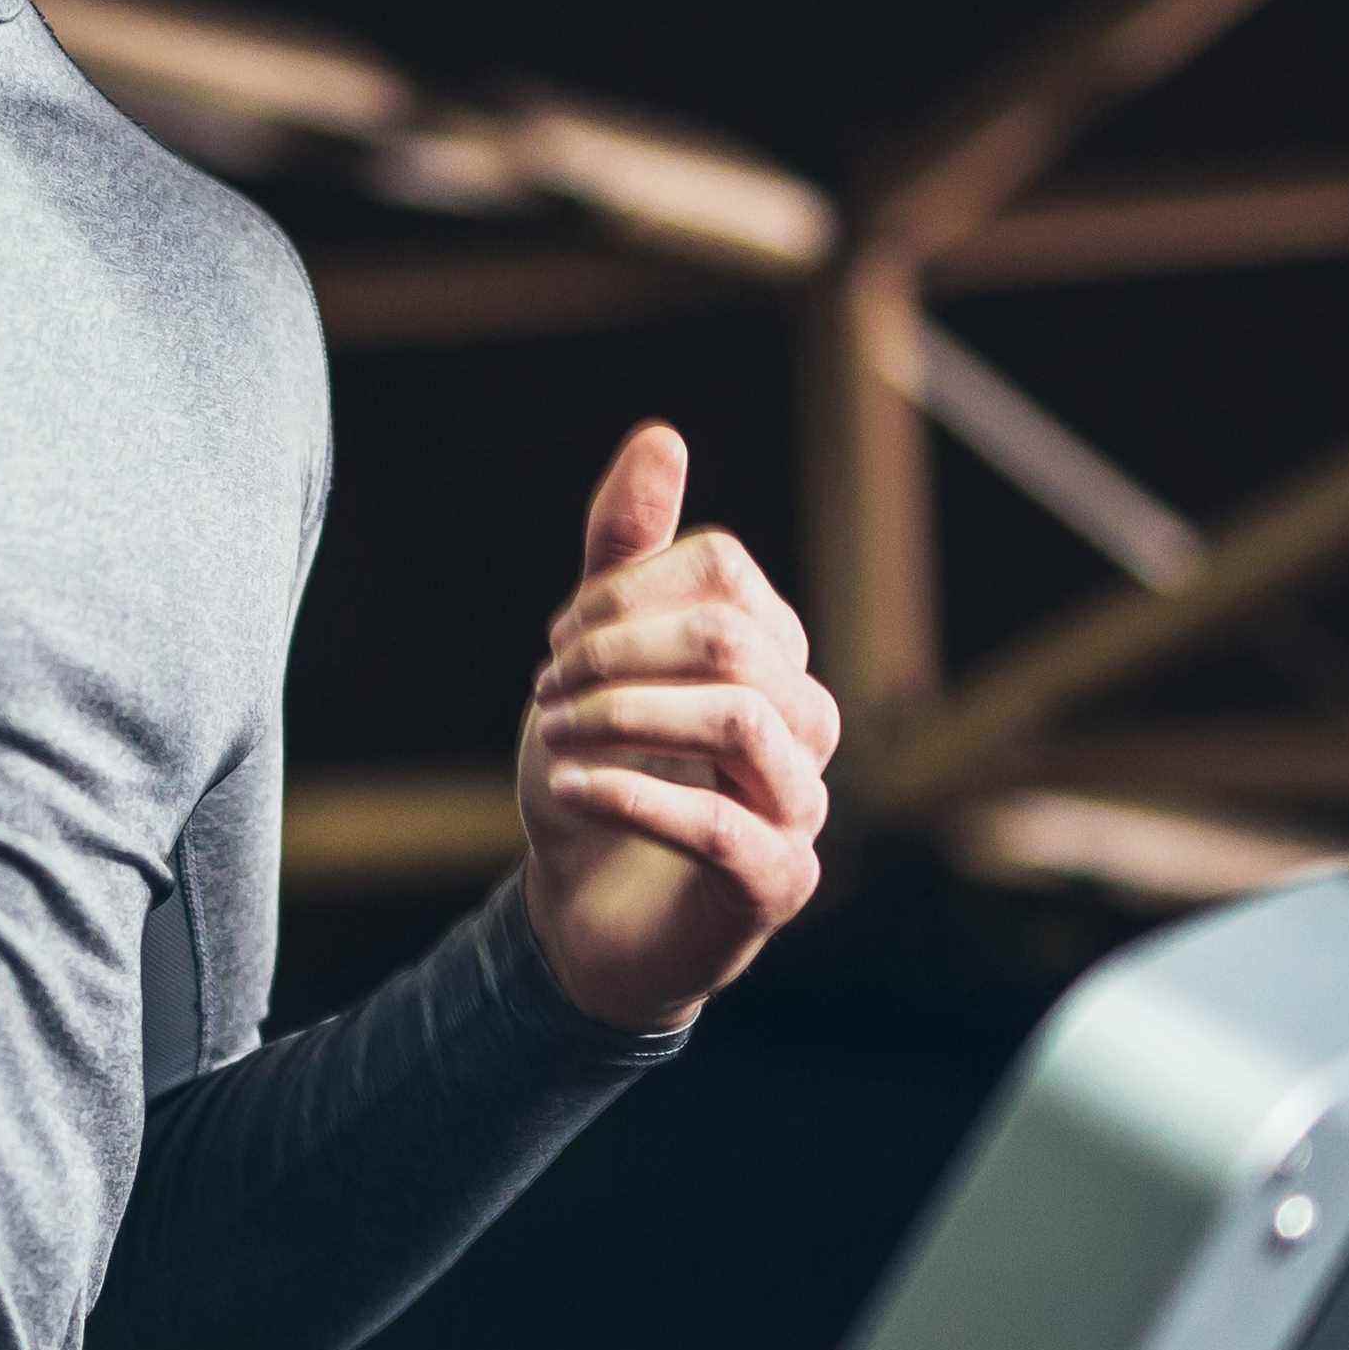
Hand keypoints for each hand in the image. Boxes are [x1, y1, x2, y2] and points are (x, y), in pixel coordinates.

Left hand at [512, 423, 838, 1035]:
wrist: (586, 914)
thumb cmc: (602, 772)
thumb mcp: (593, 654)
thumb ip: (626, 552)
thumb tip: (662, 435)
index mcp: (772, 654)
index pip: (721, 572)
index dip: (623, 593)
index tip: (557, 639)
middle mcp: (805, 721)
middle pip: (734, 639)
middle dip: (618, 652)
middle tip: (544, 687)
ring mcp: (801, 803)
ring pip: (742, 716)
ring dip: (622, 715)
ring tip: (550, 735)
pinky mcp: (776, 882)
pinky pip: (725, 824)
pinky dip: (634, 794)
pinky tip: (567, 788)